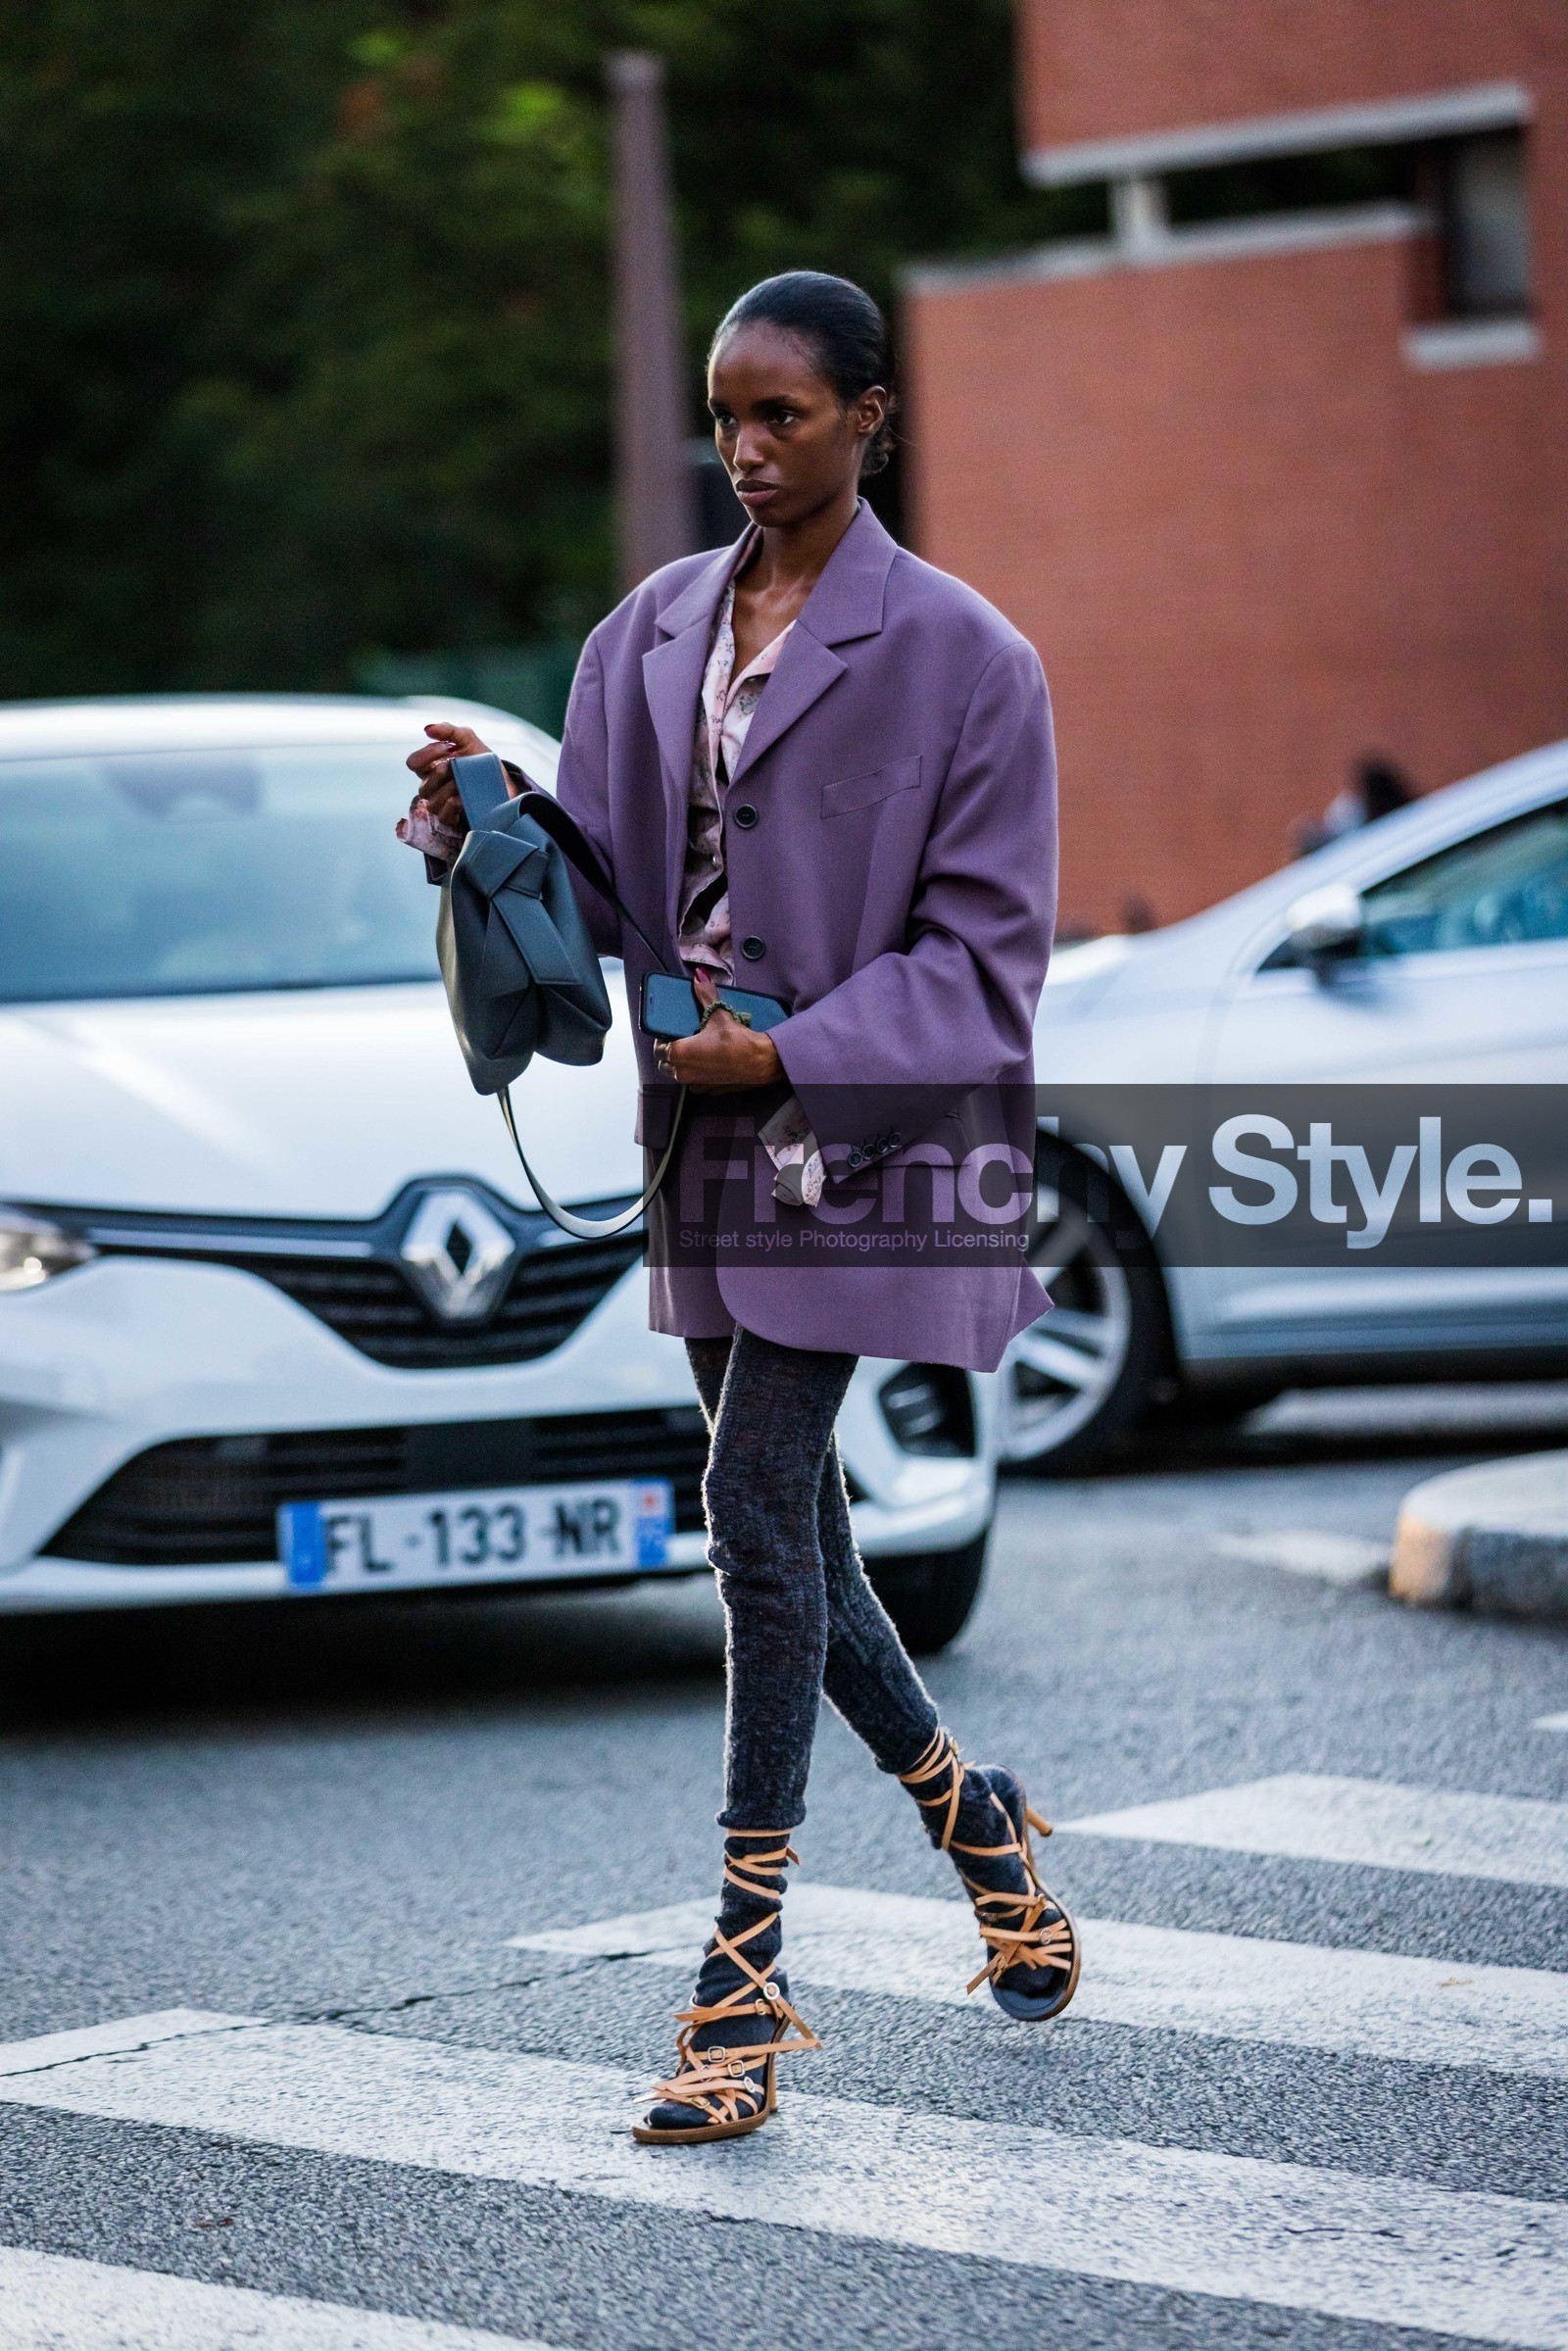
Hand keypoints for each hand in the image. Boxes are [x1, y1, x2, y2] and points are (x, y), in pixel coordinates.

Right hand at [404, 722, 505, 837]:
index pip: (413, 763)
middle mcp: (433, 786)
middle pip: (422, 786)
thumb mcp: (468, 739)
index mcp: (431, 767)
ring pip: (431, 802)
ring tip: (462, 782)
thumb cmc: (480, 760)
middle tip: (455, 765)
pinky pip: (443, 816)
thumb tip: (428, 729)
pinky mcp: (452, 817)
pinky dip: (453, 806)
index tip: (448, 747)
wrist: (503, 781)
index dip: (427, 755)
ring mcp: (441, 803)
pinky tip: (463, 797)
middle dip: (440, 773)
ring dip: (447, 789)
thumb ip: (448, 731)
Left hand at [663, 967, 783, 1090]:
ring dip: (681, 1065)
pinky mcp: (708, 1090)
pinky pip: (694, 1083)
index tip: (670, 1032)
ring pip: (678, 1074)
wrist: (760, 1061)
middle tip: (681, 1040)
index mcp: (678, 1052)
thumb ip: (705, 995)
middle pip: (665, 1064)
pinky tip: (707, 1064)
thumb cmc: (736, 1040)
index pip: (658, 1048)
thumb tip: (699, 976)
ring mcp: (695, 1083)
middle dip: (669, 1053)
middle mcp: (682, 1071)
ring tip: (694, 1051)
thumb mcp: (718, 1014)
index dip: (661, 1039)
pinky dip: (696, 1075)